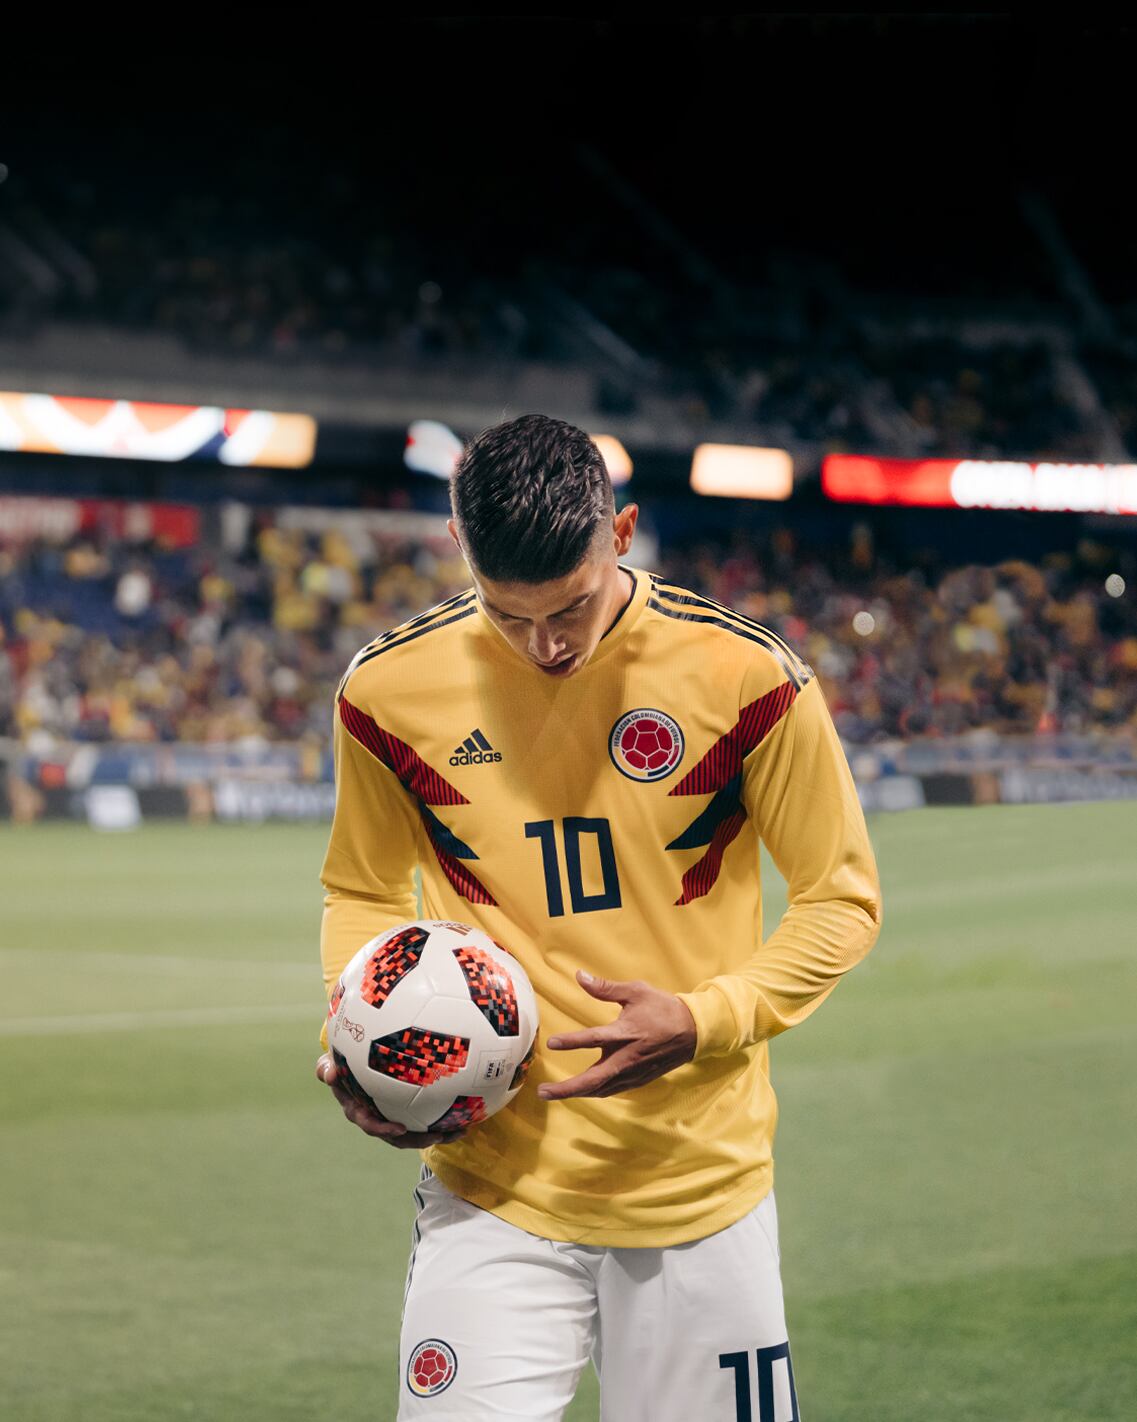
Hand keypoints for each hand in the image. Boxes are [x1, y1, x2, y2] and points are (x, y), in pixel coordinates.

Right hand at [316, 1053, 466, 1148]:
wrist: (350, 1068)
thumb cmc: (340, 1064)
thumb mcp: (329, 1065)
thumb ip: (325, 1068)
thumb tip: (328, 1073)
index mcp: (358, 1110)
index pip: (369, 1124)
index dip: (383, 1129)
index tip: (399, 1129)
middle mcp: (376, 1119)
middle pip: (397, 1137)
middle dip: (418, 1140)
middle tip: (437, 1136)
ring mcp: (391, 1119)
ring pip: (414, 1135)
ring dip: (436, 1136)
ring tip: (458, 1132)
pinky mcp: (404, 1115)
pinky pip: (422, 1124)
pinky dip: (441, 1124)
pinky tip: (462, 1119)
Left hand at [537, 971, 697, 1100]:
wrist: (693, 1031)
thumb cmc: (663, 1009)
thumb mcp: (636, 991)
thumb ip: (605, 988)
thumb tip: (579, 976)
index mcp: (625, 1033)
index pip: (593, 1039)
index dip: (572, 1042)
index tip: (552, 1043)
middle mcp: (626, 1058)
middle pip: (592, 1080)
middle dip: (566, 1089)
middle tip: (543, 1091)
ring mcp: (632, 1072)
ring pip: (600, 1089)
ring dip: (576, 1093)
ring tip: (555, 1093)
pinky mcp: (638, 1080)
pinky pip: (612, 1090)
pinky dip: (594, 1092)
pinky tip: (583, 1091)